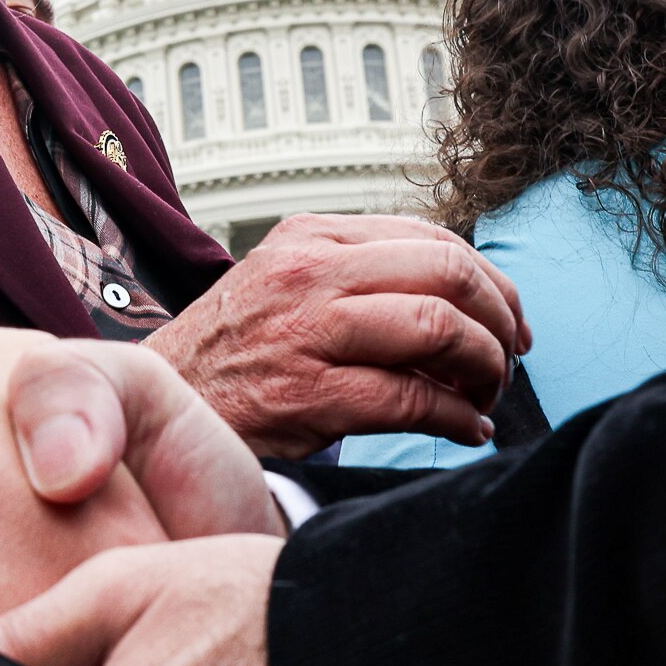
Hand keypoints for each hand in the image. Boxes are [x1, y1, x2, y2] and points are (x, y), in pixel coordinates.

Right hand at [153, 215, 523, 456]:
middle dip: (499, 320)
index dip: (490, 281)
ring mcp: (307, 331)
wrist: (156, 404)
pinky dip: (457, 419)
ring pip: (438, 329)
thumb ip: (357, 275)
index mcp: (311, 236)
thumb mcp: (283, 281)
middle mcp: (309, 271)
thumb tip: (460, 297)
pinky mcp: (307, 396)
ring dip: (483, 369)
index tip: (509, 321)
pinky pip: (413, 400)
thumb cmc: (229, 355)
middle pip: (449, 274)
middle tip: (508, 360)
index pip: (433, 238)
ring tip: (485, 396)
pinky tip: (464, 430)